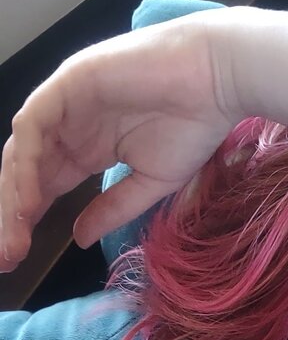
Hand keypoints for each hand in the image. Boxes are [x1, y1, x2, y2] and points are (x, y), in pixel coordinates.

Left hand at [0, 11, 238, 271]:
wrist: (215, 82)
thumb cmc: (193, 126)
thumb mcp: (150, 183)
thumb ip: (113, 209)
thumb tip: (78, 239)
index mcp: (86, 149)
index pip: (44, 186)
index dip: (27, 220)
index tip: (19, 258)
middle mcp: (68, 127)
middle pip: (26, 173)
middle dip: (13, 215)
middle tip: (8, 256)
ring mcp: (64, 103)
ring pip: (22, 152)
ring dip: (15, 194)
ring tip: (16, 232)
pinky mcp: (67, 82)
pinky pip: (33, 125)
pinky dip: (26, 162)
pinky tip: (28, 197)